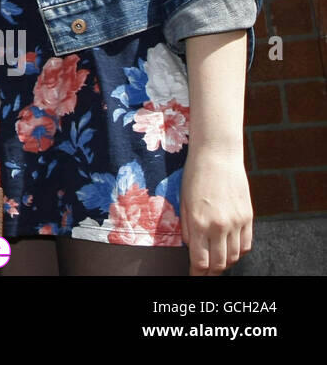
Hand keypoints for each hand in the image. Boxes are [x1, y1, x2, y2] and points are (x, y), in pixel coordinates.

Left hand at [180, 144, 252, 274]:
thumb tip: (190, 246)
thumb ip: (186, 227)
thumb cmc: (195, 175)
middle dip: (211, 272)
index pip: (200, 260)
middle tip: (205, 272)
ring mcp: (236, 222)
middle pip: (219, 263)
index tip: (193, 276)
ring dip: (225, 263)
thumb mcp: (183, 201)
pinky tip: (231, 250)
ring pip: (235, 257)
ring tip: (217, 262)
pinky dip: (239, 252)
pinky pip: (246, 244)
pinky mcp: (248, 217)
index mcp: (199, 223)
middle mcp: (219, 226)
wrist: (218, 155)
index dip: (197, 273)